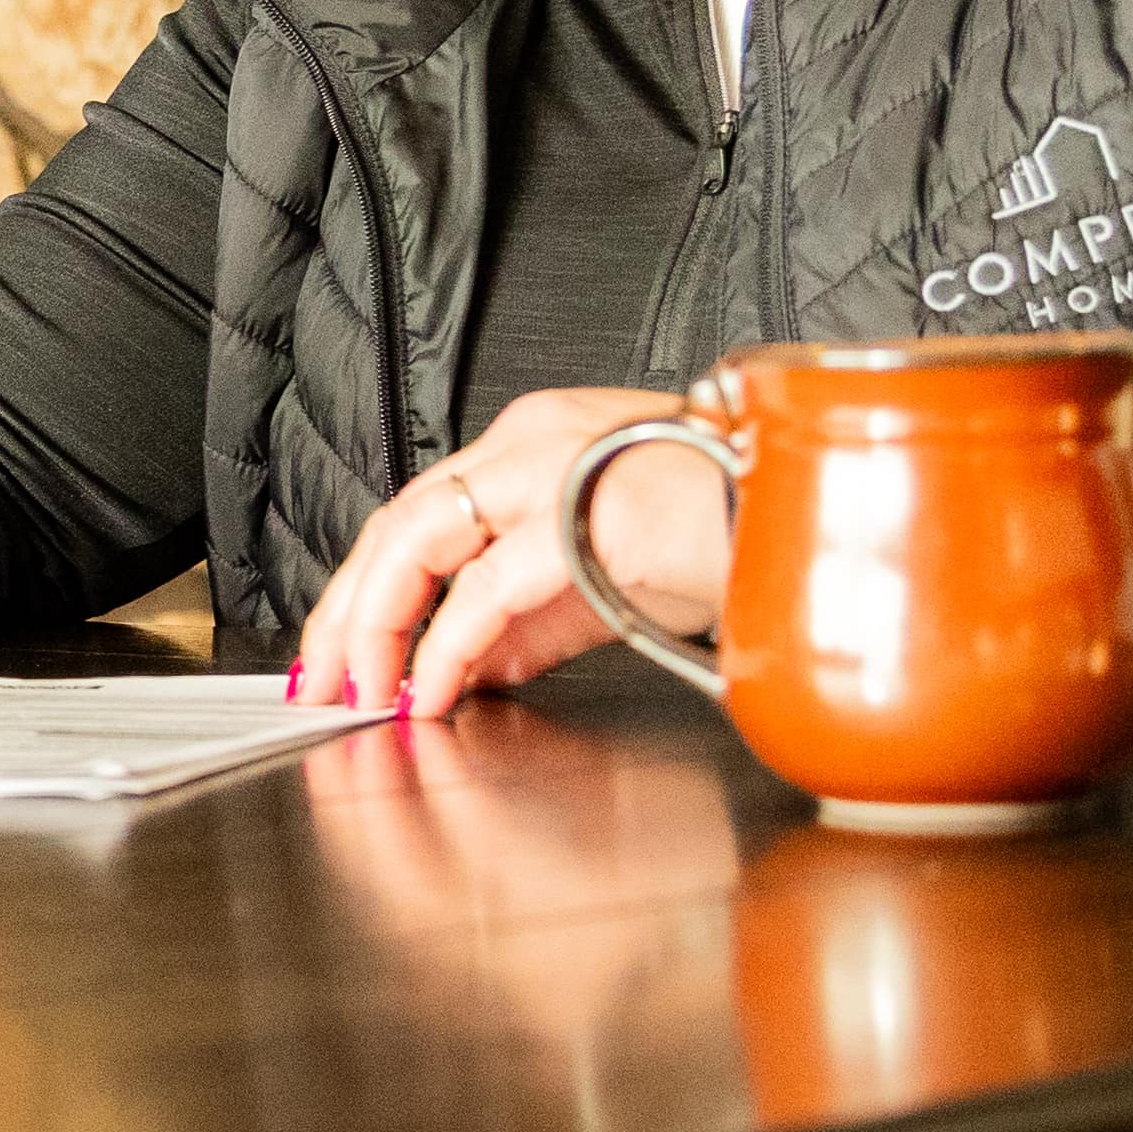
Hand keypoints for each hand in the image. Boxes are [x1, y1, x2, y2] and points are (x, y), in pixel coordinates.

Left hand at [293, 385, 733, 719]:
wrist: (811, 523)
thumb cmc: (730, 533)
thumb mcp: (605, 581)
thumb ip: (526, 622)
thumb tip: (465, 668)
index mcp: (532, 442)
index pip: (419, 513)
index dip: (367, 588)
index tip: (342, 652)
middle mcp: (529, 440)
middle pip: (398, 523)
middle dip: (347, 611)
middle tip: (321, 682)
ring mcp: (553, 469)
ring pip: (418, 540)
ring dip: (376, 624)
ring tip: (364, 691)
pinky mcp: (581, 515)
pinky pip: (486, 588)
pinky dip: (444, 645)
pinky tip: (431, 691)